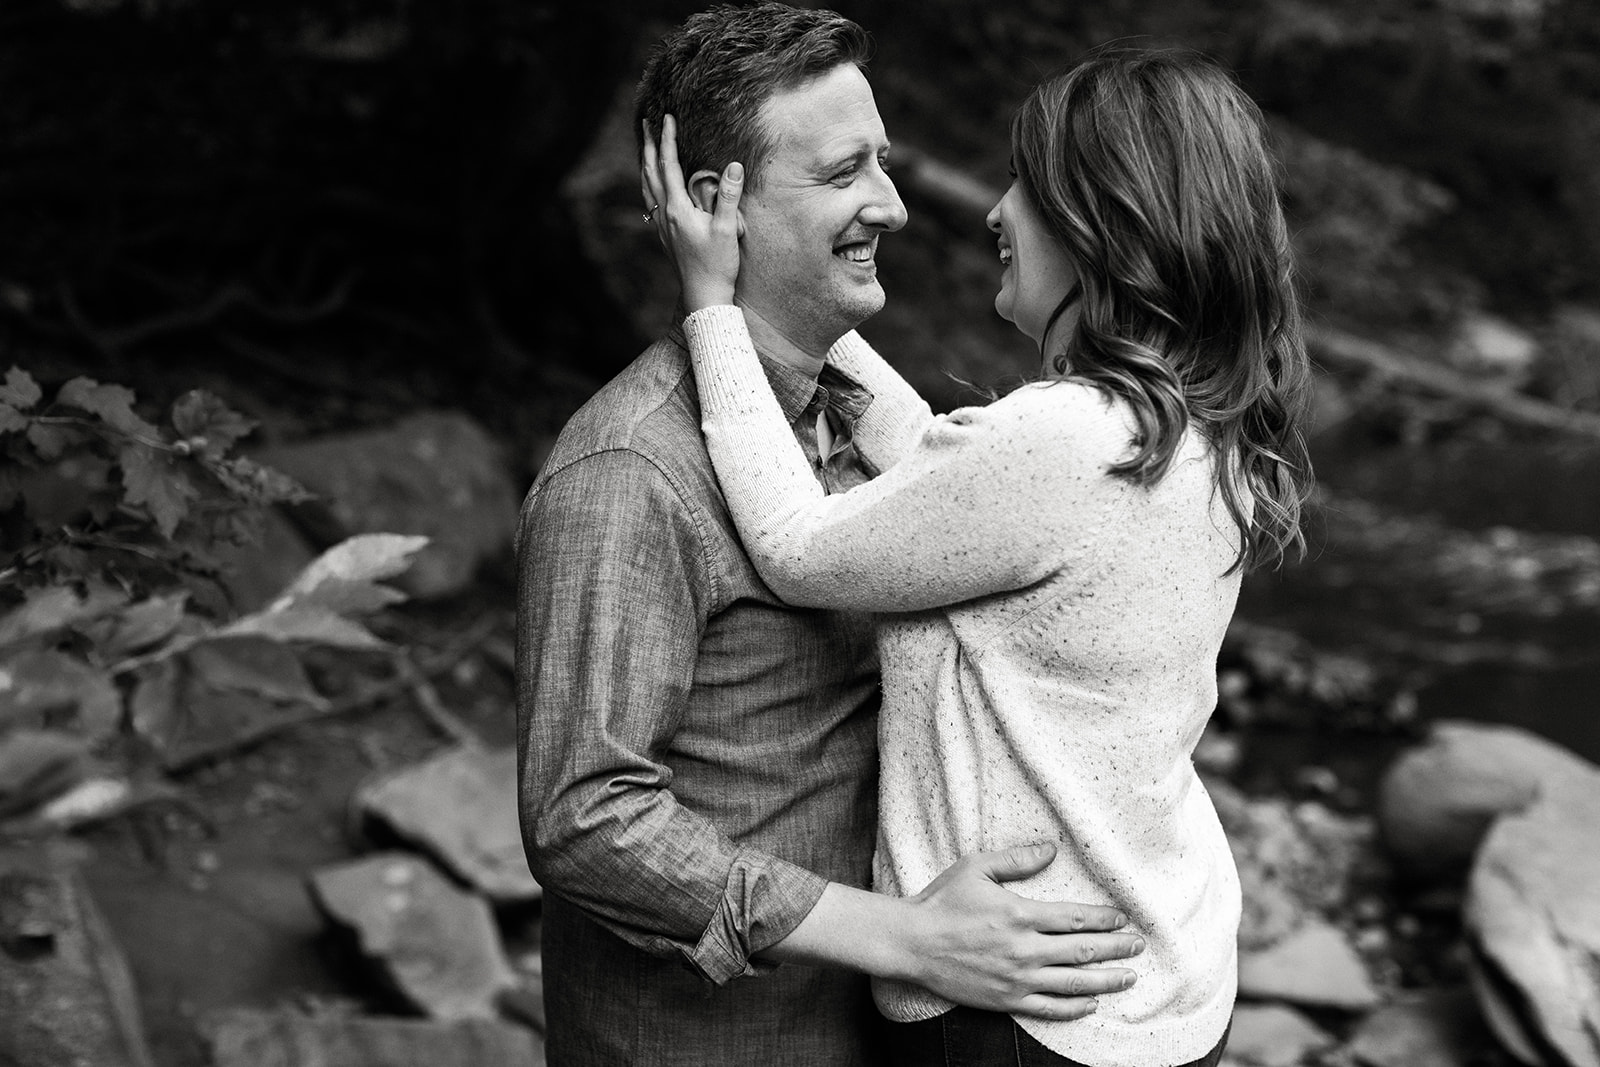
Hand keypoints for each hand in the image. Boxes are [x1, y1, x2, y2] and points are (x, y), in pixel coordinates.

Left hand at [641, 114, 742, 311]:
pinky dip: (649, 184)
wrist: (704, 296)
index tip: (667, 117)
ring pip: (647, 187)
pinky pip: (651, 201)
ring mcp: (663, 225)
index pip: (669, 165)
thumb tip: (734, 165)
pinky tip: (652, 185)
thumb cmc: (717, 265)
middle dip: (648, 145)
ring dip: (645, 164)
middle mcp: (665, 214)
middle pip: (651, 172)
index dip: (667, 139)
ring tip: (644, 147)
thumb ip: (730, 196)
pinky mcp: (666, 235)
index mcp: (678, 209)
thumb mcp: (728, 229)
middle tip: (646, 123)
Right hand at [900, 843, 1143, 1020]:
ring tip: (1129, 977)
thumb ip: (1016, 859)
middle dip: (1117, 948)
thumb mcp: (976, 868)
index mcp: (1020, 914)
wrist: (912, 944)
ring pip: (1074, 983)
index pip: (1076, 918)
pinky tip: (1092, 1002)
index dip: (1105, 919)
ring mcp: (1017, 979)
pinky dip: (1075, 1007)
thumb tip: (1051, 850)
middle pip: (1084, 951)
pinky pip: (1050, 1009)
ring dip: (1107, 980)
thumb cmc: (943, 902)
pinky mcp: (1007, 1000)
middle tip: (1138, 946)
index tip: (1123, 918)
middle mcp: (1025, 949)